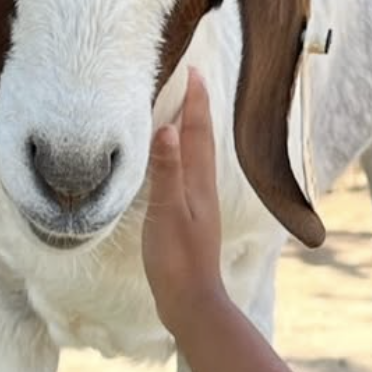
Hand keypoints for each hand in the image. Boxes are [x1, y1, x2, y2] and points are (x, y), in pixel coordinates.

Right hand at [143, 69, 224, 335]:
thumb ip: (168, 170)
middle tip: (191, 79)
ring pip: (197, 156)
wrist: (191, 302)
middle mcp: (203, 188)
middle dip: (196, 107)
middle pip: (202, 138)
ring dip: (190, 130)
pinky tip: (174, 164)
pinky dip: (181, 157)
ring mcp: (198, 203)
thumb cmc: (177, 260)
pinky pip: (187, 175)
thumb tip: (169, 127)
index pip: (198, 131)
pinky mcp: (190, 218)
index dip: (196, 100)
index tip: (193, 68)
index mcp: (199, 182)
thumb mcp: (167, 212)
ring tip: (182, 110)